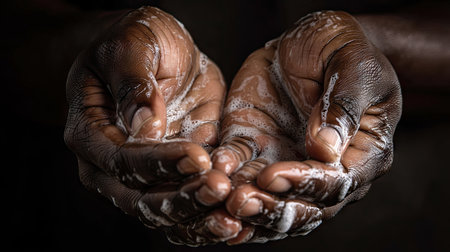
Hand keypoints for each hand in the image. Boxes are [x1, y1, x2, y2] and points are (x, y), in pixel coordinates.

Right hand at [64, 6, 238, 241]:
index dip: (159, 163)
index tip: (197, 156)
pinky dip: (211, 215)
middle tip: (219, 190)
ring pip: (167, 213)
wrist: (161, 51)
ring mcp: (144, 176)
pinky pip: (190, 205)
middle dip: (182, 200)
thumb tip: (144, 128)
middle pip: (141, 199)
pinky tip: (237, 219)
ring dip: (199, 219)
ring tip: (233, 218)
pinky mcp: (177, 175)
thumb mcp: (132, 46)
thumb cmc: (136, 41)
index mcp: (91, 134)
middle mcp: (111, 166)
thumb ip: (133, 86)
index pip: (121, 160)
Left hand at [211, 10, 401, 242]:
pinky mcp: (256, 144)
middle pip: (303, 205)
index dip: (305, 185)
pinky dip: (226, 173)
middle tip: (242, 202)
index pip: (337, 184)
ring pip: (270, 197)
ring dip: (247, 204)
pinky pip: (240, 164)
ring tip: (223, 199)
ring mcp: (287, 159)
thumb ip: (344, 107)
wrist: (310, 40)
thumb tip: (325, 150)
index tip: (274, 175)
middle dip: (271, 207)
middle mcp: (325, 167)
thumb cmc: (341, 48)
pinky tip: (212, 175)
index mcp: (362, 154)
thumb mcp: (353, 66)